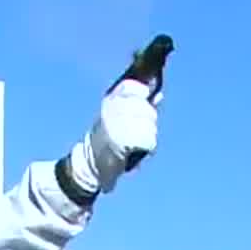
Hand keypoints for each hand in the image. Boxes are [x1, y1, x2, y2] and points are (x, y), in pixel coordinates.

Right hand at [69, 78, 159, 195]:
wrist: (91, 163)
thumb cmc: (107, 140)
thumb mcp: (117, 117)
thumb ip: (139, 105)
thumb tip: (159, 95)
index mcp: (109, 101)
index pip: (131, 86)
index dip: (142, 91)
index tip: (145, 97)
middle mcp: (112, 109)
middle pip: (146, 108)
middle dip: (149, 120)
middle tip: (139, 131)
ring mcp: (117, 123)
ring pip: (150, 125)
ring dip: (149, 136)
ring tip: (136, 143)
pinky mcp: (124, 140)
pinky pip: (149, 140)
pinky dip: (148, 148)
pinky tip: (139, 151)